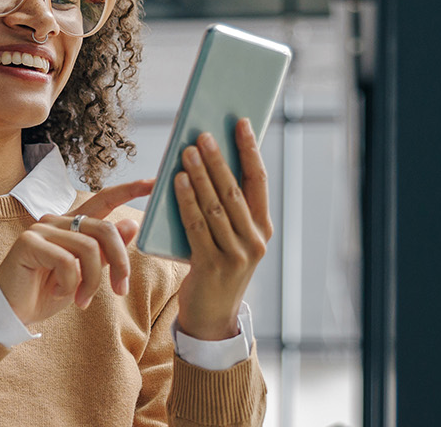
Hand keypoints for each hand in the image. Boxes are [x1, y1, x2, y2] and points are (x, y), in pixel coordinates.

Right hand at [0, 179, 153, 326]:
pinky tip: (58, 292)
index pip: (104, 198)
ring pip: (89, 249)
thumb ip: (106, 252)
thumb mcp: (86, 275)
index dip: (129, 189)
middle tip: (120, 289)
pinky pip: (67, 261)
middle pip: (105, 229)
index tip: (154, 182)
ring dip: (92, 281)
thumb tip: (133, 223)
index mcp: (72, 224)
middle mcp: (57, 220)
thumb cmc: (47, 293)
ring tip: (82, 299)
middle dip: (120, 262)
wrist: (13, 312)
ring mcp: (41, 229)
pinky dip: (70, 284)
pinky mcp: (29, 242)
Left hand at [173, 118, 272, 340]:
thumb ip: (228, 209)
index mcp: (263, 228)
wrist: (212, 318)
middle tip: (203, 134)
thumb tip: (210, 162)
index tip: (240, 123)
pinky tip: (177, 182)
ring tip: (187, 151)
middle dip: (218, 159)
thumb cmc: (218, 269)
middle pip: (234, 190)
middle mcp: (255, 240)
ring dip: (199, 175)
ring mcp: (235, 254)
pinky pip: (197, 225)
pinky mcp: (211, 265)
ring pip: (215, 206)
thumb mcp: (233, 239)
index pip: (259, 181)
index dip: (250, 150)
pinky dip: (186, 201)